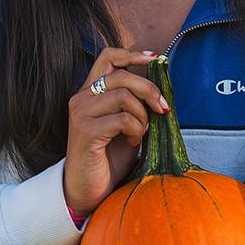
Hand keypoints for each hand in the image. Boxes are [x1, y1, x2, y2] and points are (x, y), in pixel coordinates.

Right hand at [63, 48, 167, 217]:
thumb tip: (161, 86)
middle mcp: (81, 98)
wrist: (89, 190)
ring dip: (143, 115)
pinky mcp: (86, 131)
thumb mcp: (127, 123)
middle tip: (163, 109)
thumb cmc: (109, 157)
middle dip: (150, 90)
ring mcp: (81, 113)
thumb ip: (136, 103)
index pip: (108, 57)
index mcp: (90, 91)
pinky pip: (124, 119)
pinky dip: (136, 130)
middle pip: (123, 75)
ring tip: (140, 132)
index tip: (154, 59)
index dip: (132, 54)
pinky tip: (132, 141)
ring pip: (125, 96)